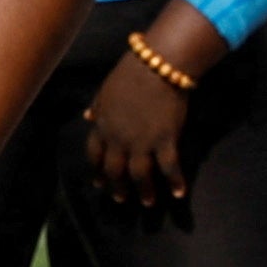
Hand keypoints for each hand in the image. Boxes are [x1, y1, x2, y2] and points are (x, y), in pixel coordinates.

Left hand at [79, 37, 198, 216]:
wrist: (158, 64)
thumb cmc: (132, 71)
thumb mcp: (106, 89)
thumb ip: (98, 106)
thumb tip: (88, 116)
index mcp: (103, 125)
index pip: (94, 155)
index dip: (97, 170)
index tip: (99, 183)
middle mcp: (119, 138)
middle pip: (114, 170)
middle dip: (117, 187)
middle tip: (121, 198)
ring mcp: (142, 141)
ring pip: (139, 175)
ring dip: (144, 191)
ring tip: (148, 202)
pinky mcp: (165, 140)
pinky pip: (168, 167)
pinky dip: (174, 181)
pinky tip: (179, 192)